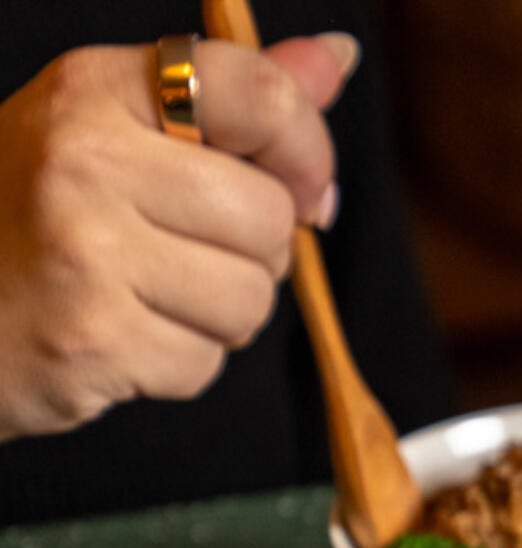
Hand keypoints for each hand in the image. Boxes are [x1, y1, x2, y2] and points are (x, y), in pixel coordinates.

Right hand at [0, 35, 357, 440]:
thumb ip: (230, 98)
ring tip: (144, 295)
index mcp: (93, 88)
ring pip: (251, 298)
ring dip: (219, 315)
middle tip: (180, 252)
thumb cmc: (34, 216)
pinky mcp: (92, 339)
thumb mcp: (112, 128)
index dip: (306, 151)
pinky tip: (117, 335)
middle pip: (270, 216)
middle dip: (253, 252)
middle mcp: (85, 158)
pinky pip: (205, 363)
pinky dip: (177, 363)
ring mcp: (85, 250)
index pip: (261, 96)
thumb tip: (335, 58)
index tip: (299, 186)